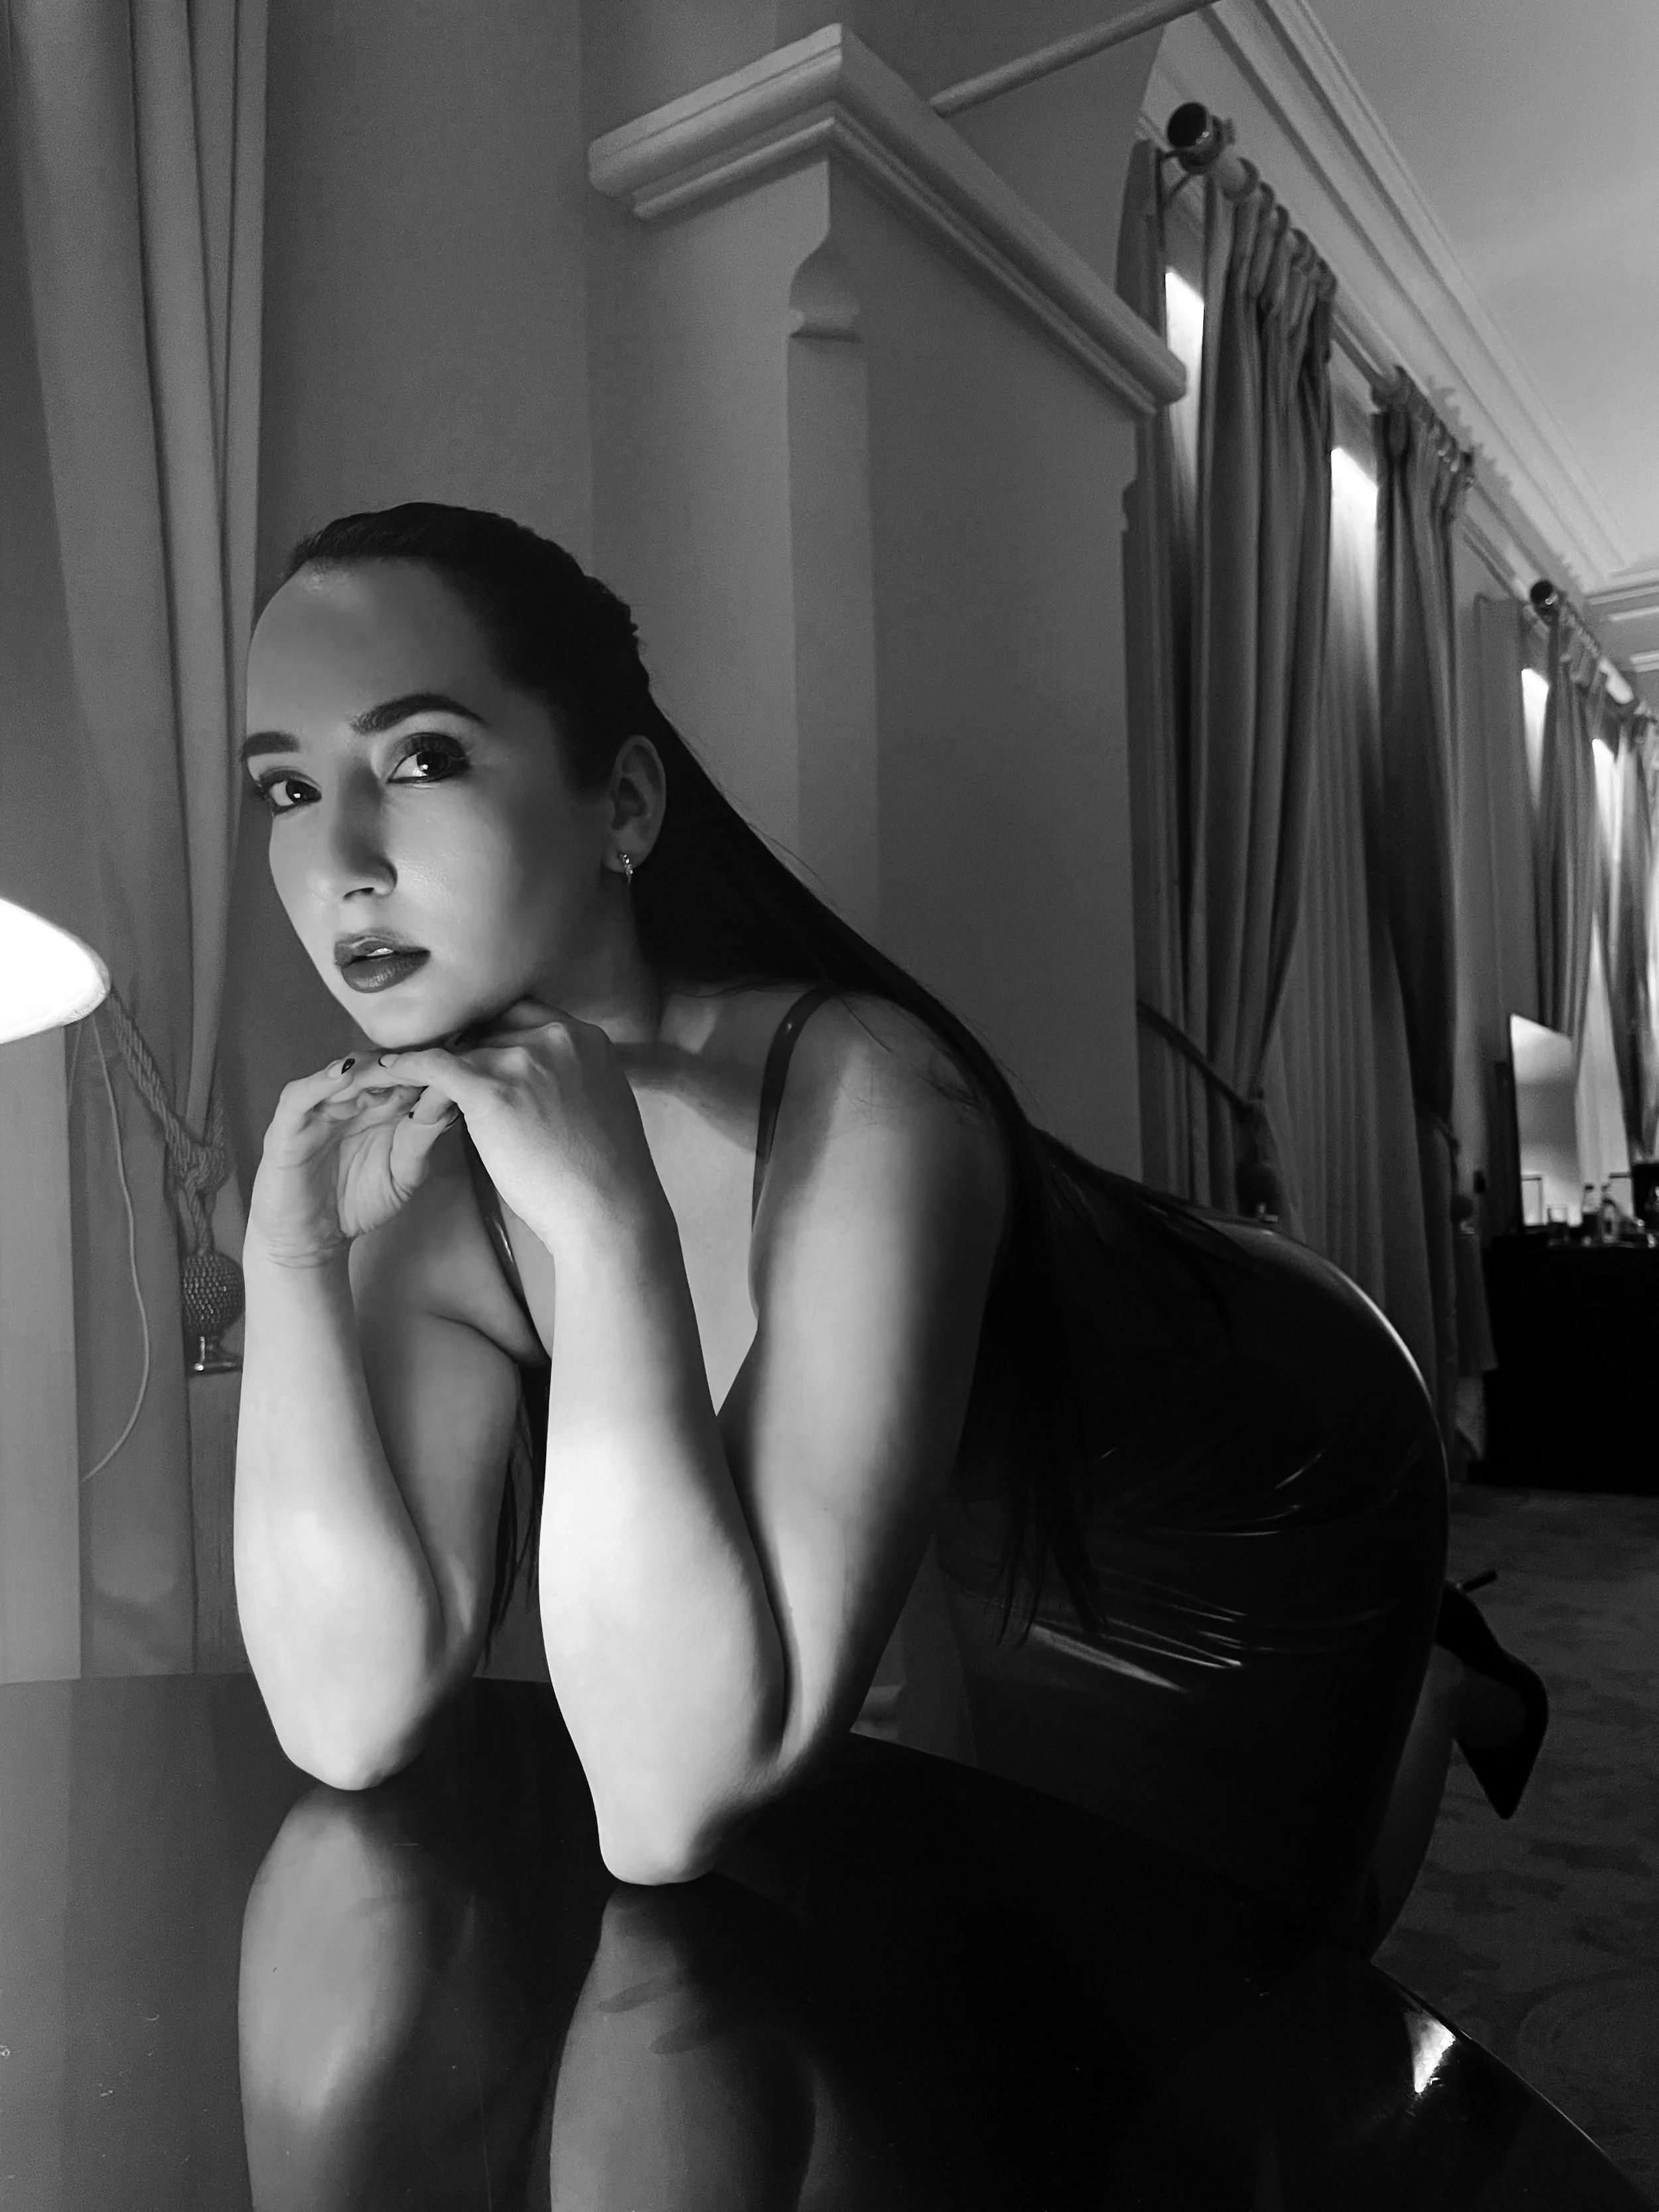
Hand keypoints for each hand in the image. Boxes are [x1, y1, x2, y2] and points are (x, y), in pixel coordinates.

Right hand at [245, 1054, 459, 1267]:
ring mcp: (318, 1111)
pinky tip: (344, 1074)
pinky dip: (320, 1082)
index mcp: (380, 1111)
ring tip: (394, 1064)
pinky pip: (300, 1096)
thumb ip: (422, 1139)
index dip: (428, 1071)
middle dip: (404, 1063)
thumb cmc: (357, 1204)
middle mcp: (350, 1103)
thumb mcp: (402, 1174)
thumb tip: (450, 1102)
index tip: (456, 1067)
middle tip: (429, 1058)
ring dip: (368, 1067)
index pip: (406, 1079)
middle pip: (378, 1068)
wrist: (312, 1242)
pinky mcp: (287, 1126)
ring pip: (343, 1074)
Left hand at [359, 998, 661, 1249]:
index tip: (475, 1051)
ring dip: (433, 1061)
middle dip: (466, 1050)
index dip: (496, 1035)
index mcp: (586, 1038)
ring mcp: (525, 1060)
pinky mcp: (493, 1090)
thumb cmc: (607, 1176)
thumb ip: (575, 1080)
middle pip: (492, 1029)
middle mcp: (557, 1037)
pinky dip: (407, 1067)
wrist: (609, 1211)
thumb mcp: (604, 1105)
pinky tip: (386, 1072)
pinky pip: (435, 1065)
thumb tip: (549, 1085)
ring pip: (463, 1048)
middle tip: (435, 1068)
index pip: (525, 1017)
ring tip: (399, 1070)